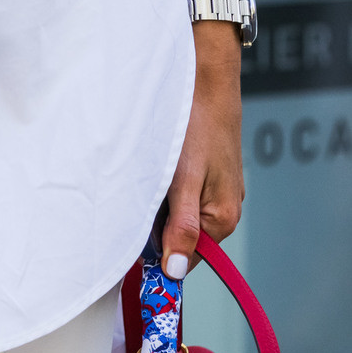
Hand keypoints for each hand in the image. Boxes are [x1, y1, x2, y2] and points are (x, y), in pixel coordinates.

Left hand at [160, 24, 243, 276]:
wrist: (206, 80)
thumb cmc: (196, 127)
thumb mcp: (183, 180)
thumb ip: (181, 227)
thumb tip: (176, 272)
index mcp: (222, 219)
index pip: (184, 259)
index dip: (156, 255)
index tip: (128, 242)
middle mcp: (223, 211)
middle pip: (179, 238)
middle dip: (154, 225)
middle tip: (138, 194)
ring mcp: (217, 193)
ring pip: (176, 216)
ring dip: (158, 204)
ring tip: (150, 176)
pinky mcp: (208, 176)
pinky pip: (181, 196)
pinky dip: (165, 187)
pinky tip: (159, 166)